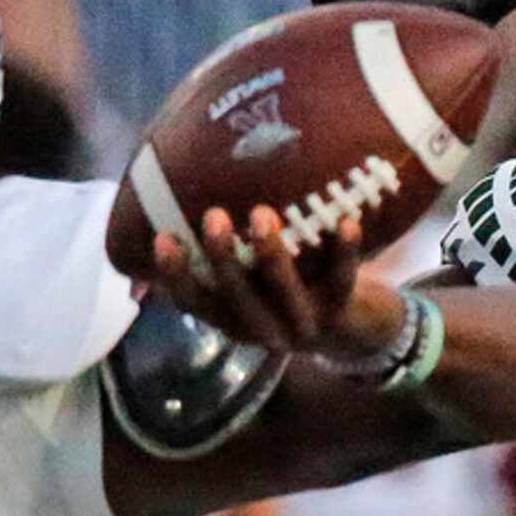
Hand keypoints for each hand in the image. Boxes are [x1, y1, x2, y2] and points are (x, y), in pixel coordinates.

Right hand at [150, 205, 404, 358]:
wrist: (353, 330)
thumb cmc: (287, 286)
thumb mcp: (252, 274)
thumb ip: (226, 247)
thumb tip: (186, 184)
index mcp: (232, 318)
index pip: (194, 301)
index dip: (175, 274)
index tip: (162, 237)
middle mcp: (262, 328)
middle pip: (235, 297)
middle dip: (222, 258)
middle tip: (213, 215)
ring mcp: (301, 325)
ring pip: (283, 292)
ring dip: (271, 255)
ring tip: (262, 214)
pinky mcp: (340, 314)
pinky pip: (341, 282)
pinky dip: (344, 252)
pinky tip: (347, 221)